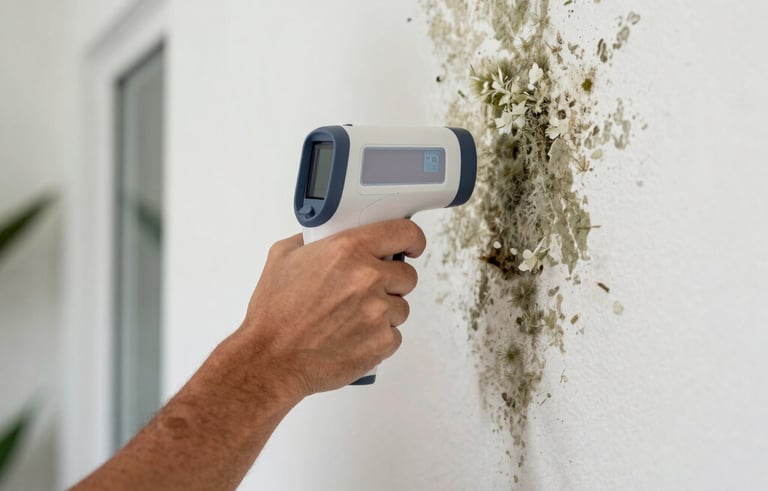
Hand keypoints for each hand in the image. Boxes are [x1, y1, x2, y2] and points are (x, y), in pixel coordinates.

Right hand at [234, 219, 425, 397]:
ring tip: (353, 318)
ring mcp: (378, 312)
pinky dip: (379, 338)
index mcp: (347, 250)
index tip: (411, 246)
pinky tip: (354, 337)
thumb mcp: (282, 259)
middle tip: (367, 291)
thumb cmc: (274, 315)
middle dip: (391, 282)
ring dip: (384, 311)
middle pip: (407, 275)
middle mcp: (367, 278)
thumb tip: (315, 237)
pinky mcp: (382, 342)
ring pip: (401, 307)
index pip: (403, 233)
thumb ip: (306, 242)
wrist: (271, 360)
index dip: (411, 240)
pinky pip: (395, 335)